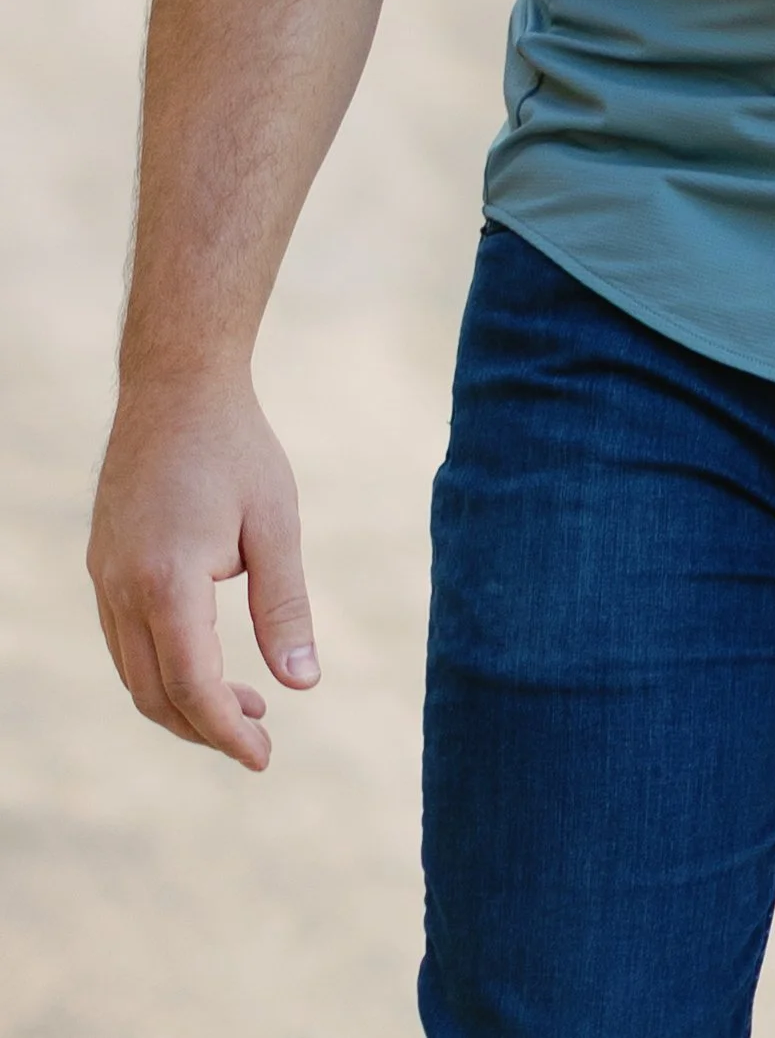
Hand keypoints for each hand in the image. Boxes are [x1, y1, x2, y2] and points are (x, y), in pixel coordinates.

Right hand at [88, 371, 316, 771]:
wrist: (176, 387)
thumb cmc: (236, 449)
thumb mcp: (275, 524)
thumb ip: (285, 607)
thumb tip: (303, 684)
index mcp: (167, 582)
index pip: (192, 686)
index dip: (226, 730)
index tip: (263, 756)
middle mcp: (121, 588)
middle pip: (154, 694)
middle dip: (205, 727)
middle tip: (260, 735)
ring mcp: (104, 577)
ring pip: (133, 673)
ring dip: (182, 701)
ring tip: (245, 701)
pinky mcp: (102, 564)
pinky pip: (124, 641)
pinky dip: (161, 667)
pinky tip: (207, 657)